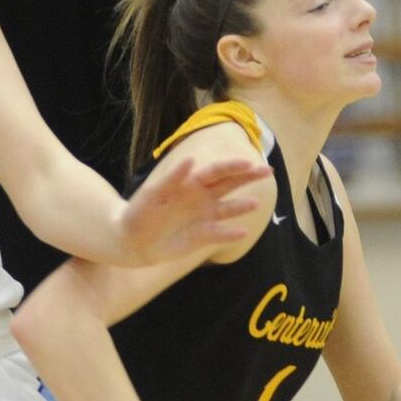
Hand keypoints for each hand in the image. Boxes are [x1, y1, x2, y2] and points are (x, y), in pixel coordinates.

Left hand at [118, 156, 271, 264]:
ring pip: (229, 209)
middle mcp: (202, 197)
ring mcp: (204, 216)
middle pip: (229, 184)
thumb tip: (191, 160)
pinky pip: (220, 234)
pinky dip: (230, 233)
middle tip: (268, 170)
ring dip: (242, 206)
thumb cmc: (139, 212)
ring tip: (254, 204)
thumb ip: (172, 178)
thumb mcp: (152, 194)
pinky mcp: (203, 236)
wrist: (133, 240)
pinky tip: (241, 231)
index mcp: (190, 182)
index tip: (248, 163)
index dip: (232, 167)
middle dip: (248, 177)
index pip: (216, 171)